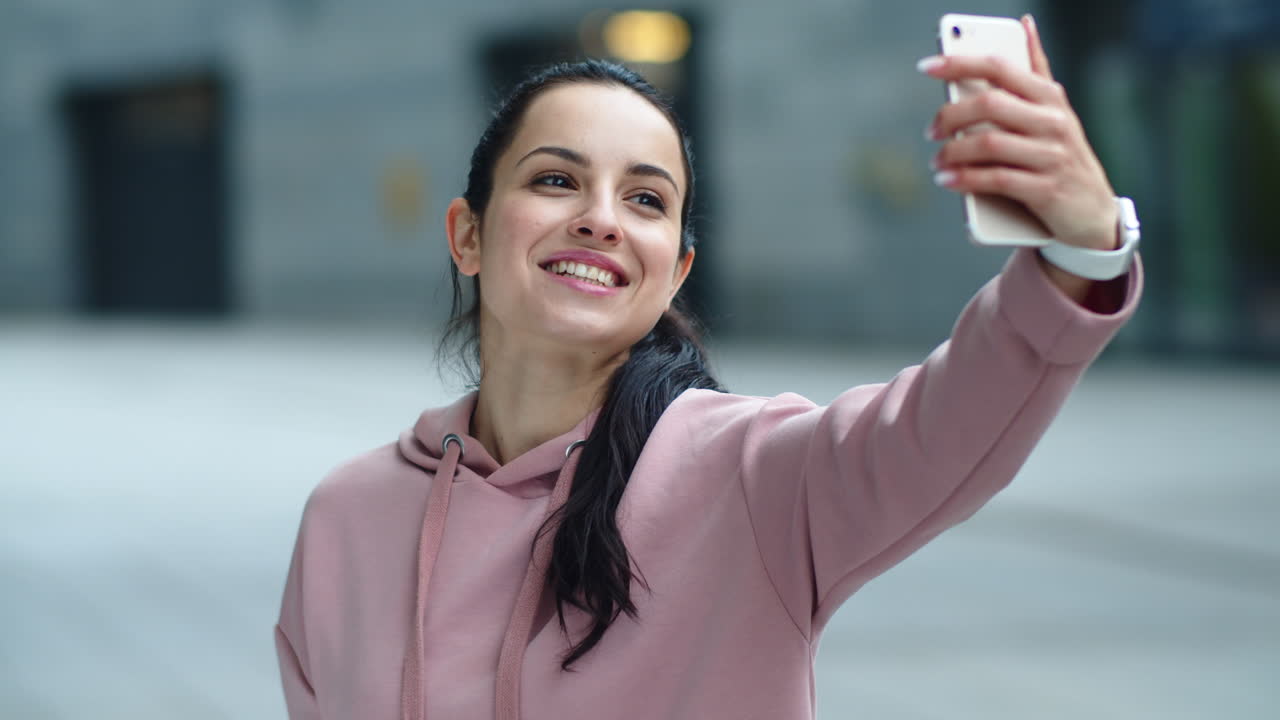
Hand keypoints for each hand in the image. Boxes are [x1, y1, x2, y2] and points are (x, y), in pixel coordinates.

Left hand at [919, 15, 1117, 250]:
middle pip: (989, 104)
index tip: (927, 67)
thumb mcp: (1055, 110)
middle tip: (932, 131)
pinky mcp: (1046, 190)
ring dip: (952, 152)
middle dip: (951, 116)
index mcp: (1049, 97)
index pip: (1000, 68)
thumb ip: (1037, 71)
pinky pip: (996, 179)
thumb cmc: (1063, 156)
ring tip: (937, 162)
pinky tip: (948, 180)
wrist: (1094, 212)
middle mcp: (1053, 121)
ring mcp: (1051, 156)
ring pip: (988, 144)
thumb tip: (1024, 25)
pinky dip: (965, 179)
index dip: (960, 63)